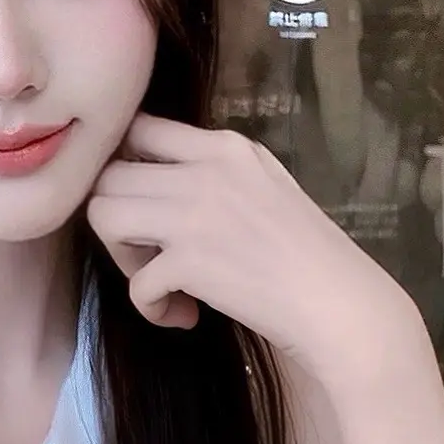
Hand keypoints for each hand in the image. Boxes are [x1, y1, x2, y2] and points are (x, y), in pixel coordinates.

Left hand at [85, 113, 417, 365]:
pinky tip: (182, 316)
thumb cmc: (310, 253)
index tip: (139, 200)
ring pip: (103, 215)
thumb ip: (215, 173)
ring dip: (122, 257)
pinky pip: (135, 283)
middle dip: (117, 218)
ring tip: (158, 281)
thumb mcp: (266, 185)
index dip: (124, 165)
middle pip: (109, 174)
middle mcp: (204, 169)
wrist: (340, 305)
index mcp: (225, 147)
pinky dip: (150, 307)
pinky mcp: (187, 262)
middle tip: (148, 253)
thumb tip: (156, 181)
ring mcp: (193, 213)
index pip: (141, 127)